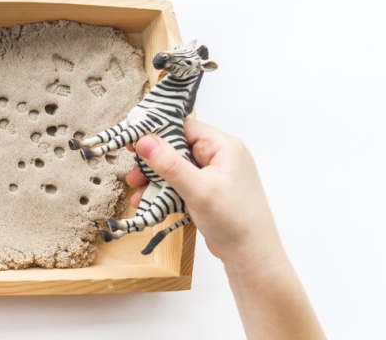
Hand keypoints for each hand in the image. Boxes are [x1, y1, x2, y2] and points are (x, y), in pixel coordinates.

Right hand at [125, 119, 283, 269]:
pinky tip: (152, 207)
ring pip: (176, 170)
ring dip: (155, 183)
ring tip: (138, 198)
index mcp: (223, 147)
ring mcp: (214, 176)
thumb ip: (169, 164)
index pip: (184, 128)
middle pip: (176, 149)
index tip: (133, 144)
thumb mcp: (198, 189)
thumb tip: (143, 140)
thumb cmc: (234, 221)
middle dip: (152, 165)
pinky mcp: (209, 193)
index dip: (157, 134)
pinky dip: (166, 195)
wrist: (252, 257)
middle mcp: (220, 157)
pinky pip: (182, 186)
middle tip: (133, 178)